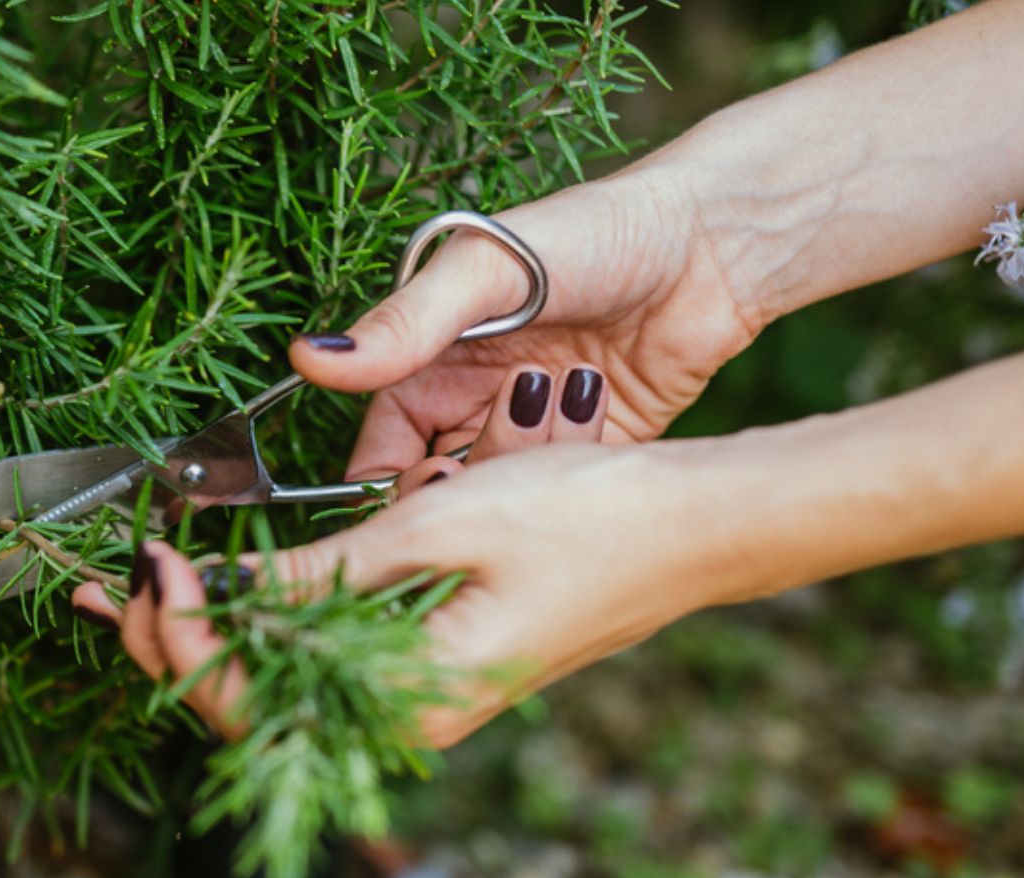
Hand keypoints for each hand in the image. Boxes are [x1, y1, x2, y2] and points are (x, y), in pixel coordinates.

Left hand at [72, 406, 735, 747]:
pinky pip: (320, 667)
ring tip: (141, 586)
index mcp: (407, 703)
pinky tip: (225, 590)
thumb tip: (218, 595)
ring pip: (279, 693)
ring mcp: (414, 698)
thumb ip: (322, 574)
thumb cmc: (586, 522)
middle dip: (169, 647)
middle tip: (115, 577)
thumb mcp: (433, 531)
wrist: (691, 528)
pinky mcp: (425, 667)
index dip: (183, 636)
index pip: (250, 702)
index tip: (153, 561)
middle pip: (250, 712)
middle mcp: (404, 721)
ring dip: (203, 641)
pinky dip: (261, 629)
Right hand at [291, 169, 761, 486]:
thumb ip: (402, 325)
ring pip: (499, 498)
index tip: (422, 485)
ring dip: (520, 467)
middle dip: (459, 488)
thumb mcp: (484, 272)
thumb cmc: (594, 232)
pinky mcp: (594, 451)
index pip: (381, 455)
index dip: (389, 486)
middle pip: (437, 490)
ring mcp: (534, 432)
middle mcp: (474, 405)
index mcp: (430, 365)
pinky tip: (593, 413)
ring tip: (556, 399)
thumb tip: (309, 359)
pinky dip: (570, 473)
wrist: (714, 242)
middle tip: (492, 456)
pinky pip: (561, 492)